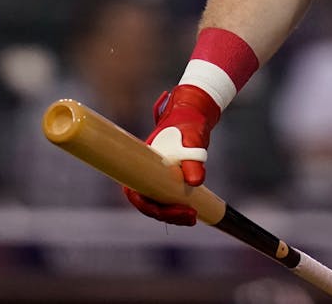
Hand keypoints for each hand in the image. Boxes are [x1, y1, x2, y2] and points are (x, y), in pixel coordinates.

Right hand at [122, 85, 220, 225]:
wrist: (193, 114)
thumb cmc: (187, 123)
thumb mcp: (192, 136)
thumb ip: (193, 156)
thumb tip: (195, 182)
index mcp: (139, 162)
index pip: (136, 194)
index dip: (150, 207)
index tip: (171, 210)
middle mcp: (142, 173)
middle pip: (148, 203)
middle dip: (167, 214)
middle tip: (190, 217)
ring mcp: (154, 177)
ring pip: (158, 204)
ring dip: (173, 215)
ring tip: (193, 216)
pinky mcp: (166, 179)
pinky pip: (167, 199)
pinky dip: (177, 208)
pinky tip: (193, 211)